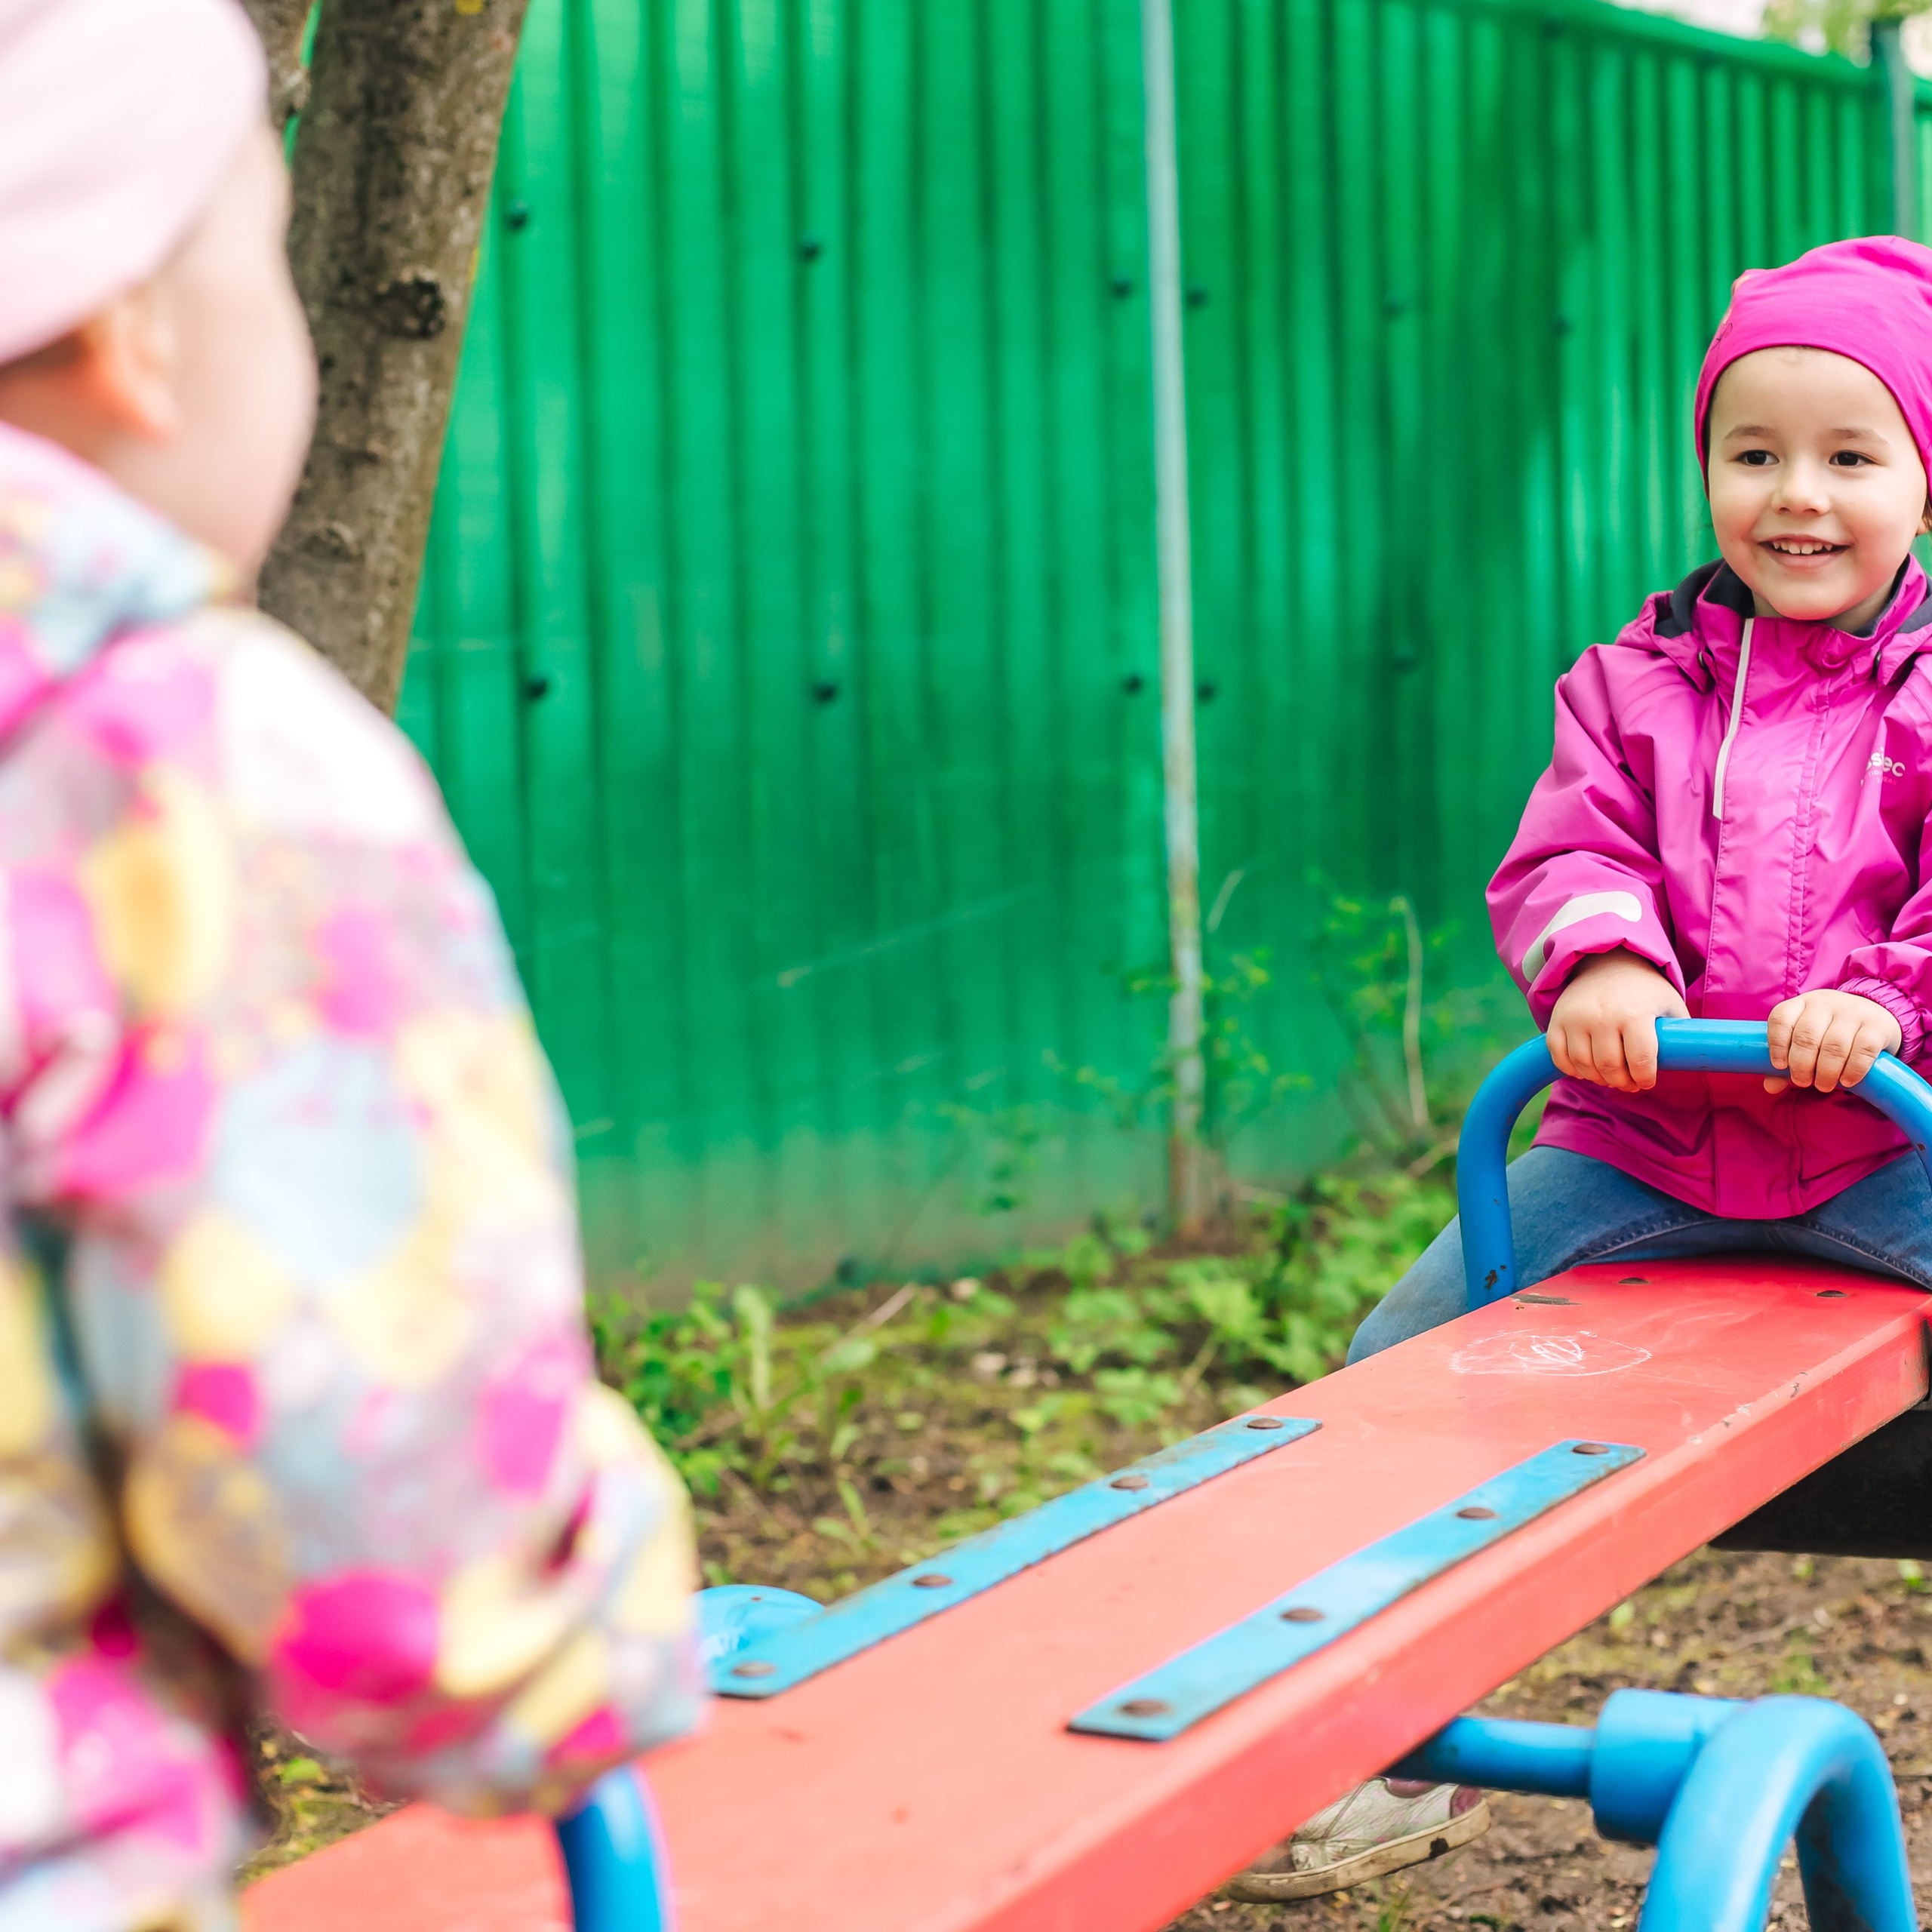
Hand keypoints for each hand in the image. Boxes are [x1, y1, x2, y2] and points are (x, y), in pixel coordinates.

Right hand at [1546, 950, 1688, 1091]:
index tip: (1646, 1081)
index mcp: (1635, 1014)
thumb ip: (1681, 1033)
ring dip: (1598, 1078)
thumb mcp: (1671, 1005)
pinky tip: (1586, 1067)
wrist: (1608, 960)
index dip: (1644, 1079)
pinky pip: (1559, 1056)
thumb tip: (1691, 1061)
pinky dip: (1571, 1068)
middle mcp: (1602, 1016)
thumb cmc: (1645, 989)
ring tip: (1609, 1075)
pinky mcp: (1557, 1019)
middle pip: (1609, 1068)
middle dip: (1622, 1082)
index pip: (1639, 1061)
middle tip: (1629, 1082)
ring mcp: (1576, 1018)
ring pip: (1583, 1066)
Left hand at [1764, 990, 1900, 1093]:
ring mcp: (1853, 1012)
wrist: (1877, 1014)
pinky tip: (1847, 1081)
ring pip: (1834, 1046)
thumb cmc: (1831, 1031)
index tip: (1780, 1066)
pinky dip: (1853, 1070)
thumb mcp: (1808, 1039)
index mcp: (1802, 1003)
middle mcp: (1825, 1003)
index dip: (1777, 1045)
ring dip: (1826, 1072)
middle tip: (1803, 1082)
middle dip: (1801, 1065)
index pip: (1781, 1019)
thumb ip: (1787, 1060)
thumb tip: (1771, 1087)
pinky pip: (1863, 1051)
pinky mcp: (1877, 1026)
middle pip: (1806, 1037)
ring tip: (1823, 1086)